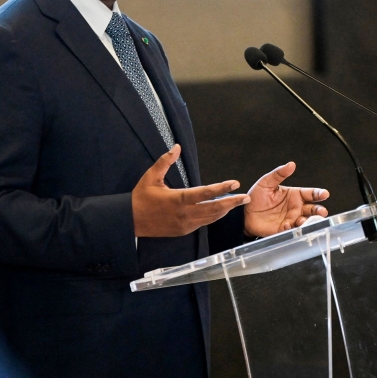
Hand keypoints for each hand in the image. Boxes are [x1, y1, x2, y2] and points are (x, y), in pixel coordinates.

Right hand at [132, 145, 249, 236]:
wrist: (130, 221)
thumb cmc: (141, 197)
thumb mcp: (151, 176)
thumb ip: (165, 161)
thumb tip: (177, 147)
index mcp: (178, 199)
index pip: (206, 193)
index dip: (222, 188)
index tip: (235, 183)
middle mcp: (185, 214)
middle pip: (214, 208)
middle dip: (232, 203)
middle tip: (246, 198)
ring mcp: (185, 224)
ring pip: (211, 218)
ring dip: (225, 210)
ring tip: (237, 203)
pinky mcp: (183, 231)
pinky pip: (203, 223)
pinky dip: (214, 216)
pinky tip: (220, 211)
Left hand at [243, 161, 329, 236]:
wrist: (245, 213)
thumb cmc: (257, 196)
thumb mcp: (266, 182)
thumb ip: (279, 174)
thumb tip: (291, 164)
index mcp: (295, 195)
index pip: (310, 193)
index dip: (319, 193)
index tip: (324, 194)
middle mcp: (296, 207)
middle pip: (313, 209)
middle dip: (319, 211)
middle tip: (322, 212)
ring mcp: (291, 219)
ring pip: (305, 221)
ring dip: (307, 222)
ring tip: (303, 221)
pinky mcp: (284, 229)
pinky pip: (292, 230)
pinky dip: (292, 228)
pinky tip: (287, 225)